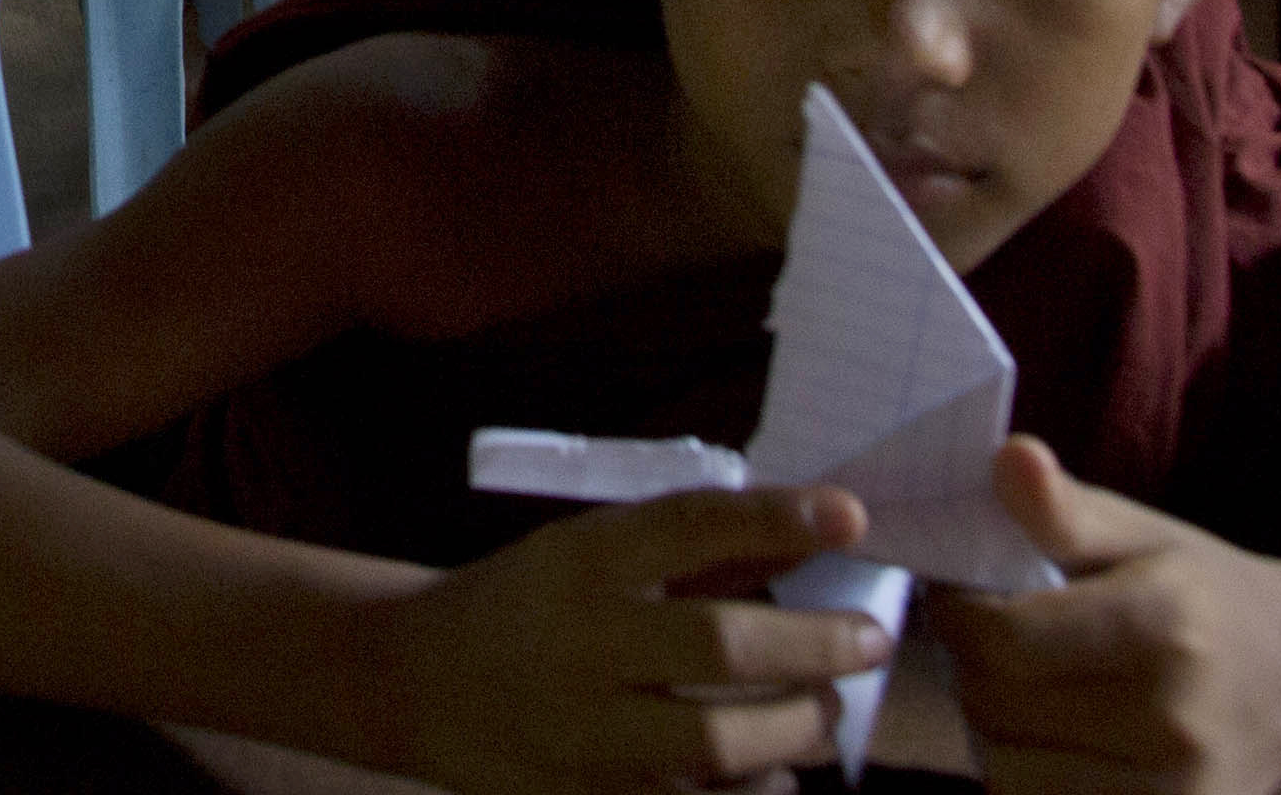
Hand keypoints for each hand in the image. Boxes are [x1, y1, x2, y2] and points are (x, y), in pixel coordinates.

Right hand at [374, 486, 889, 794]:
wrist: (411, 682)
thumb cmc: (524, 605)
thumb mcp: (588, 554)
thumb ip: (695, 552)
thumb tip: (816, 531)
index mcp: (578, 560)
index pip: (688, 525)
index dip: (773, 516)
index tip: (852, 513)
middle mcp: (579, 641)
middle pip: (720, 642)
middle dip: (815, 644)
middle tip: (869, 639)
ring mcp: (580, 732)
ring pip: (716, 742)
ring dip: (795, 729)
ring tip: (822, 711)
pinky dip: (753, 793)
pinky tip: (773, 775)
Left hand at [935, 440, 1280, 794]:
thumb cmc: (1206, 598)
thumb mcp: (1143, 536)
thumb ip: (1066, 509)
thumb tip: (1010, 457)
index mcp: (1164, 627)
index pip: (1002, 640)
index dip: (954, 615)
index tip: (959, 595)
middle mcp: (1173, 723)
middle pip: (995, 708)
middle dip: (971, 669)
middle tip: (991, 641)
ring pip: (1008, 775)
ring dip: (995, 733)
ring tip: (1026, 691)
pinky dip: (1030, 779)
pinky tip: (1055, 740)